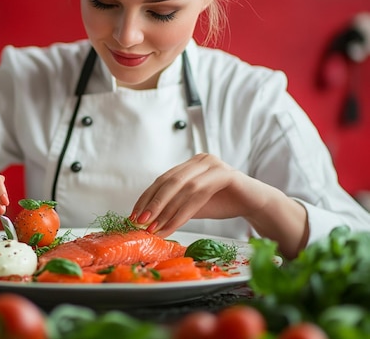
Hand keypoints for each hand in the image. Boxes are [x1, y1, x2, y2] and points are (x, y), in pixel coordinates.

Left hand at [129, 153, 268, 235]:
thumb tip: (148, 221)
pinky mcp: (225, 174)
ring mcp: (212, 164)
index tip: (134, 215)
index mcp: (189, 165)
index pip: (162, 180)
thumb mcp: (193, 206)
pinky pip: (198, 193)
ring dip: (165, 211)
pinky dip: (182, 212)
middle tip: (140, 221)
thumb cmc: (223, 204)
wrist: (256, 204)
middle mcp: (199, 160)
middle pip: (168, 181)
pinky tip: (172, 226)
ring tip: (153, 228)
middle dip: (152, 203)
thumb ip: (174, 208)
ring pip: (182, 188)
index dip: (146, 197)